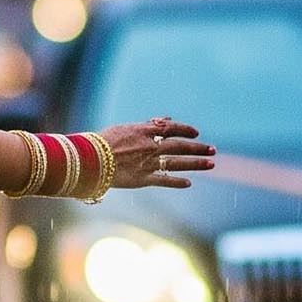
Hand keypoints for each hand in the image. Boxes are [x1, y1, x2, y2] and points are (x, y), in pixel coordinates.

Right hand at [98, 117, 213, 188]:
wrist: (89, 159)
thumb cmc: (102, 142)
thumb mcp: (125, 128)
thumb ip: (147, 125)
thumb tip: (166, 119)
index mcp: (144, 131)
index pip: (171, 128)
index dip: (185, 130)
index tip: (196, 133)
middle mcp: (150, 146)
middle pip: (180, 146)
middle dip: (198, 148)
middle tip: (212, 150)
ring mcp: (148, 163)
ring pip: (177, 163)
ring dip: (196, 163)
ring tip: (211, 164)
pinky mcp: (142, 179)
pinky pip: (164, 180)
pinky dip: (177, 182)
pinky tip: (188, 183)